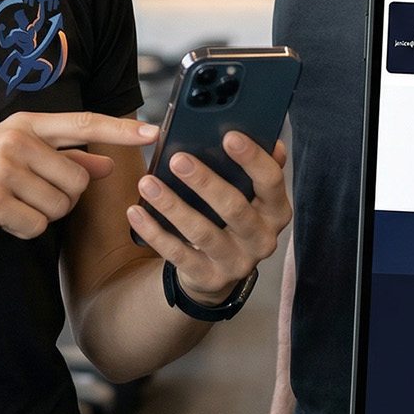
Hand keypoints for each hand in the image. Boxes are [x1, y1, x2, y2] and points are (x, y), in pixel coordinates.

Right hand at [0, 112, 157, 243]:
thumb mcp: (13, 155)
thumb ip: (63, 157)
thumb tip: (106, 162)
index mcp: (25, 124)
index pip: (84, 123)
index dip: (121, 130)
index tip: (155, 132)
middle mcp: (18, 139)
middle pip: (78, 182)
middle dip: (60, 199)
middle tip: (25, 196)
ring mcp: (4, 167)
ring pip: (59, 207)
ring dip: (39, 216)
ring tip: (7, 204)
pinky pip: (35, 226)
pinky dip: (21, 230)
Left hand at [126, 133, 290, 303]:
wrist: (222, 269)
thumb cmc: (233, 217)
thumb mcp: (251, 193)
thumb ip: (256, 166)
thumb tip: (267, 137)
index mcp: (276, 210)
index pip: (271, 180)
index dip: (252, 158)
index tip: (229, 136)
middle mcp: (262, 238)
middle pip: (235, 208)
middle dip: (204, 182)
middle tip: (177, 159)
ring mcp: (237, 261)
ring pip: (202, 232)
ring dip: (172, 206)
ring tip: (148, 183)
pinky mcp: (209, 278)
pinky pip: (178, 254)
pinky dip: (155, 232)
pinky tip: (137, 212)